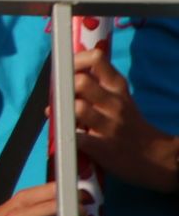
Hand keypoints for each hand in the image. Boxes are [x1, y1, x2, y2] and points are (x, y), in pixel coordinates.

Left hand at [71, 47, 178, 191]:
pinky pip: (76, 136)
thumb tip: (61, 75)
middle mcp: (114, 102)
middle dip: (63, 87)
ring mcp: (109, 125)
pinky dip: (65, 134)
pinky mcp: (103, 147)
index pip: (96, 59)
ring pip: (77, 107)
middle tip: (59, 97)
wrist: (156, 156)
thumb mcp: (119, 97)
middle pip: (81, 82)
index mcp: (117, 86)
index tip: (65, 70)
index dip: (75, 61)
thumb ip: (96, 84)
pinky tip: (64, 133)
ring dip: (62, 111)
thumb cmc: (129, 123)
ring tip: (60, 116)